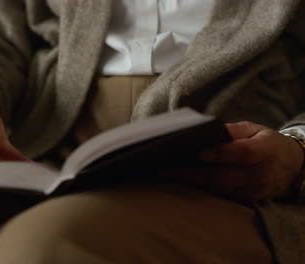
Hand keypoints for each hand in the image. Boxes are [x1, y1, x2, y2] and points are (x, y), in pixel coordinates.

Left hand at [169, 121, 303, 202]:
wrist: (293, 167)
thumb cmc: (266, 143)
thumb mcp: (253, 129)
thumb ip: (230, 131)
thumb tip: (204, 132)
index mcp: (264, 150)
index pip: (242, 153)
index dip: (219, 154)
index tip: (196, 152)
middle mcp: (260, 175)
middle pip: (221, 177)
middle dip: (189, 174)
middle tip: (162, 169)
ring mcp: (254, 193)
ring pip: (216, 190)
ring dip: (189, 184)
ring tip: (164, 175)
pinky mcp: (247, 203)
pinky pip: (219, 198)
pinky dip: (199, 191)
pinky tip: (180, 184)